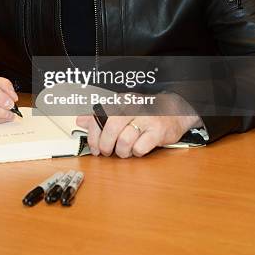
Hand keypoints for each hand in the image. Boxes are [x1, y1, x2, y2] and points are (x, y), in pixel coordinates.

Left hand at [76, 95, 200, 157]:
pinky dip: (136, 153)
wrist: (174, 111)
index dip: (94, 135)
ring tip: (124, 151)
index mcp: (121, 101)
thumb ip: (100, 116)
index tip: (94, 147)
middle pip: (111, 128)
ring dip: (121, 151)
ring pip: (124, 140)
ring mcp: (146, 119)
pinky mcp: (157, 132)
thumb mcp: (121, 111)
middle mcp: (133, 107)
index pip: (100, 117)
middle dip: (105, 145)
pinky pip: (140, 148)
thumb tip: (80, 120)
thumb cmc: (144, 113)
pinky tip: (137, 149)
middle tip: (106, 152)